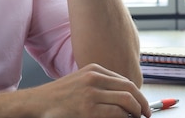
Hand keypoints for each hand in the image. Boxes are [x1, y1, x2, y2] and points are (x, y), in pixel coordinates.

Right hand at [26, 63, 150, 117]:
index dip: (138, 94)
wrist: (38, 103)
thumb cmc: (59, 96)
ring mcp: (92, 93)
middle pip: (130, 89)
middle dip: (142, 103)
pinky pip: (117, 114)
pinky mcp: (89, 110)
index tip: (142, 105)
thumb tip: (123, 96)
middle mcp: (95, 78)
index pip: (125, 81)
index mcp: (94, 69)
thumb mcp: (81, 82)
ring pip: (127, 101)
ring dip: (136, 112)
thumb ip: (100, 85)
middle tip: (146, 114)